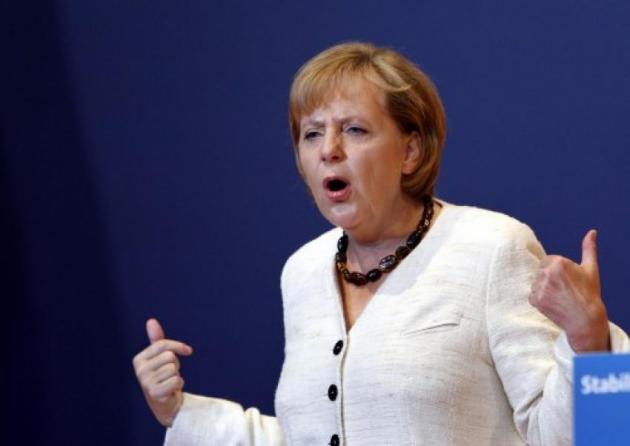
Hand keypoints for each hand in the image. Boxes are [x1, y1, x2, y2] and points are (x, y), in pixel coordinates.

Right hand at [133, 318, 192, 426]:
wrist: (165, 403)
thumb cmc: (163, 376)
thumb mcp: (160, 357)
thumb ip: (156, 340)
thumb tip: (151, 320)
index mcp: (139, 359)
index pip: (163, 345)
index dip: (179, 346)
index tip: (188, 351)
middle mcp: (139, 370)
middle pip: (170, 356)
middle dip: (176, 364)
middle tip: (170, 374)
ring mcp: (145, 382)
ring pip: (173, 369)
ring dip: (177, 375)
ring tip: (169, 381)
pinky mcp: (154, 393)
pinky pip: (176, 380)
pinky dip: (178, 385)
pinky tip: (171, 390)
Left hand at [529, 230, 609, 351]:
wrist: (585, 319)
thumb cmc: (589, 293)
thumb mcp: (590, 268)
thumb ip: (588, 248)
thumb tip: (592, 232)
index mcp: (558, 262)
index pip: (548, 260)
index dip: (557, 270)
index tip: (567, 280)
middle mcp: (546, 273)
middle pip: (541, 270)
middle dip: (550, 277)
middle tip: (564, 289)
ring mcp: (539, 287)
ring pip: (536, 282)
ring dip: (544, 287)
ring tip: (559, 296)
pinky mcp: (534, 299)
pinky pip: (532, 294)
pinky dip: (540, 298)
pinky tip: (553, 302)